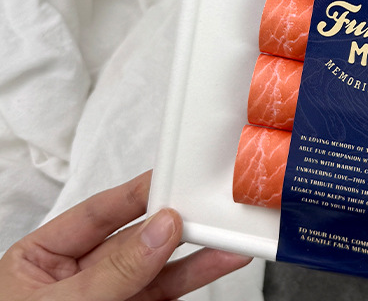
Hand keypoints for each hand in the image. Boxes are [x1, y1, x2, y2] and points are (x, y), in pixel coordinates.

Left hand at [0, 171, 250, 300]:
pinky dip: (195, 276)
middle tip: (210, 207)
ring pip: (158, 267)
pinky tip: (216, 262)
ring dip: (197, 252)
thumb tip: (158, 230)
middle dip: (176, 222)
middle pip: (135, 237)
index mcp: (41, 260)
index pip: (96, 213)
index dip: (137, 193)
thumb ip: (111, 272)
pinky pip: (168, 292)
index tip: (173, 177)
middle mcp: (78, 275)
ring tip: (229, 239)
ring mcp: (108, 299)